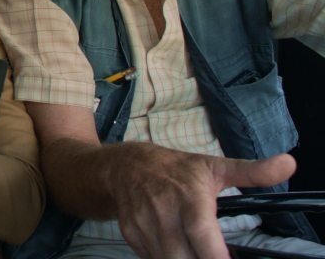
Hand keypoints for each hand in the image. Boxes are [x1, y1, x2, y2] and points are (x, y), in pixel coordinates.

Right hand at [109, 144, 294, 258]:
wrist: (126, 166)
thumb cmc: (176, 168)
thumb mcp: (214, 166)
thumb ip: (252, 172)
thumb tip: (289, 164)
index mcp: (189, 197)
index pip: (202, 234)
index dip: (215, 255)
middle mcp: (163, 212)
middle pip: (183, 257)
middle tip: (212, 254)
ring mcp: (144, 225)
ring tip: (195, 250)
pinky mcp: (131, 235)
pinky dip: (166, 258)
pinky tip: (176, 247)